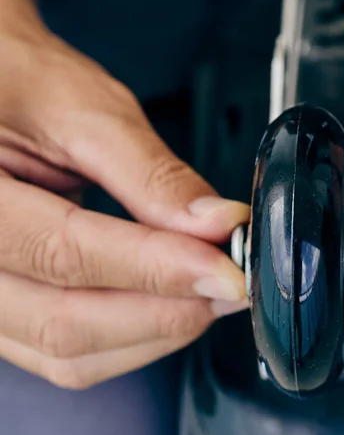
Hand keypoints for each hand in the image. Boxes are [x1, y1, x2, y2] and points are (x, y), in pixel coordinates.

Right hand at [0, 0, 248, 388]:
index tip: (227, 269)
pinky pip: (63, 352)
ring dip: (154, 330)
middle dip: (166, 311)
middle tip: (230, 284)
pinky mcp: (3, 308)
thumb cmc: (15, 80)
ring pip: (67, 354)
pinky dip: (129, 336)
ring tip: (209, 291)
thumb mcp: (83, 110)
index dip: (159, 268)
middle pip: (64, 323)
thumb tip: (216, 224)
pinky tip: (170, 303)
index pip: (66, 253)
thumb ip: (151, 175)